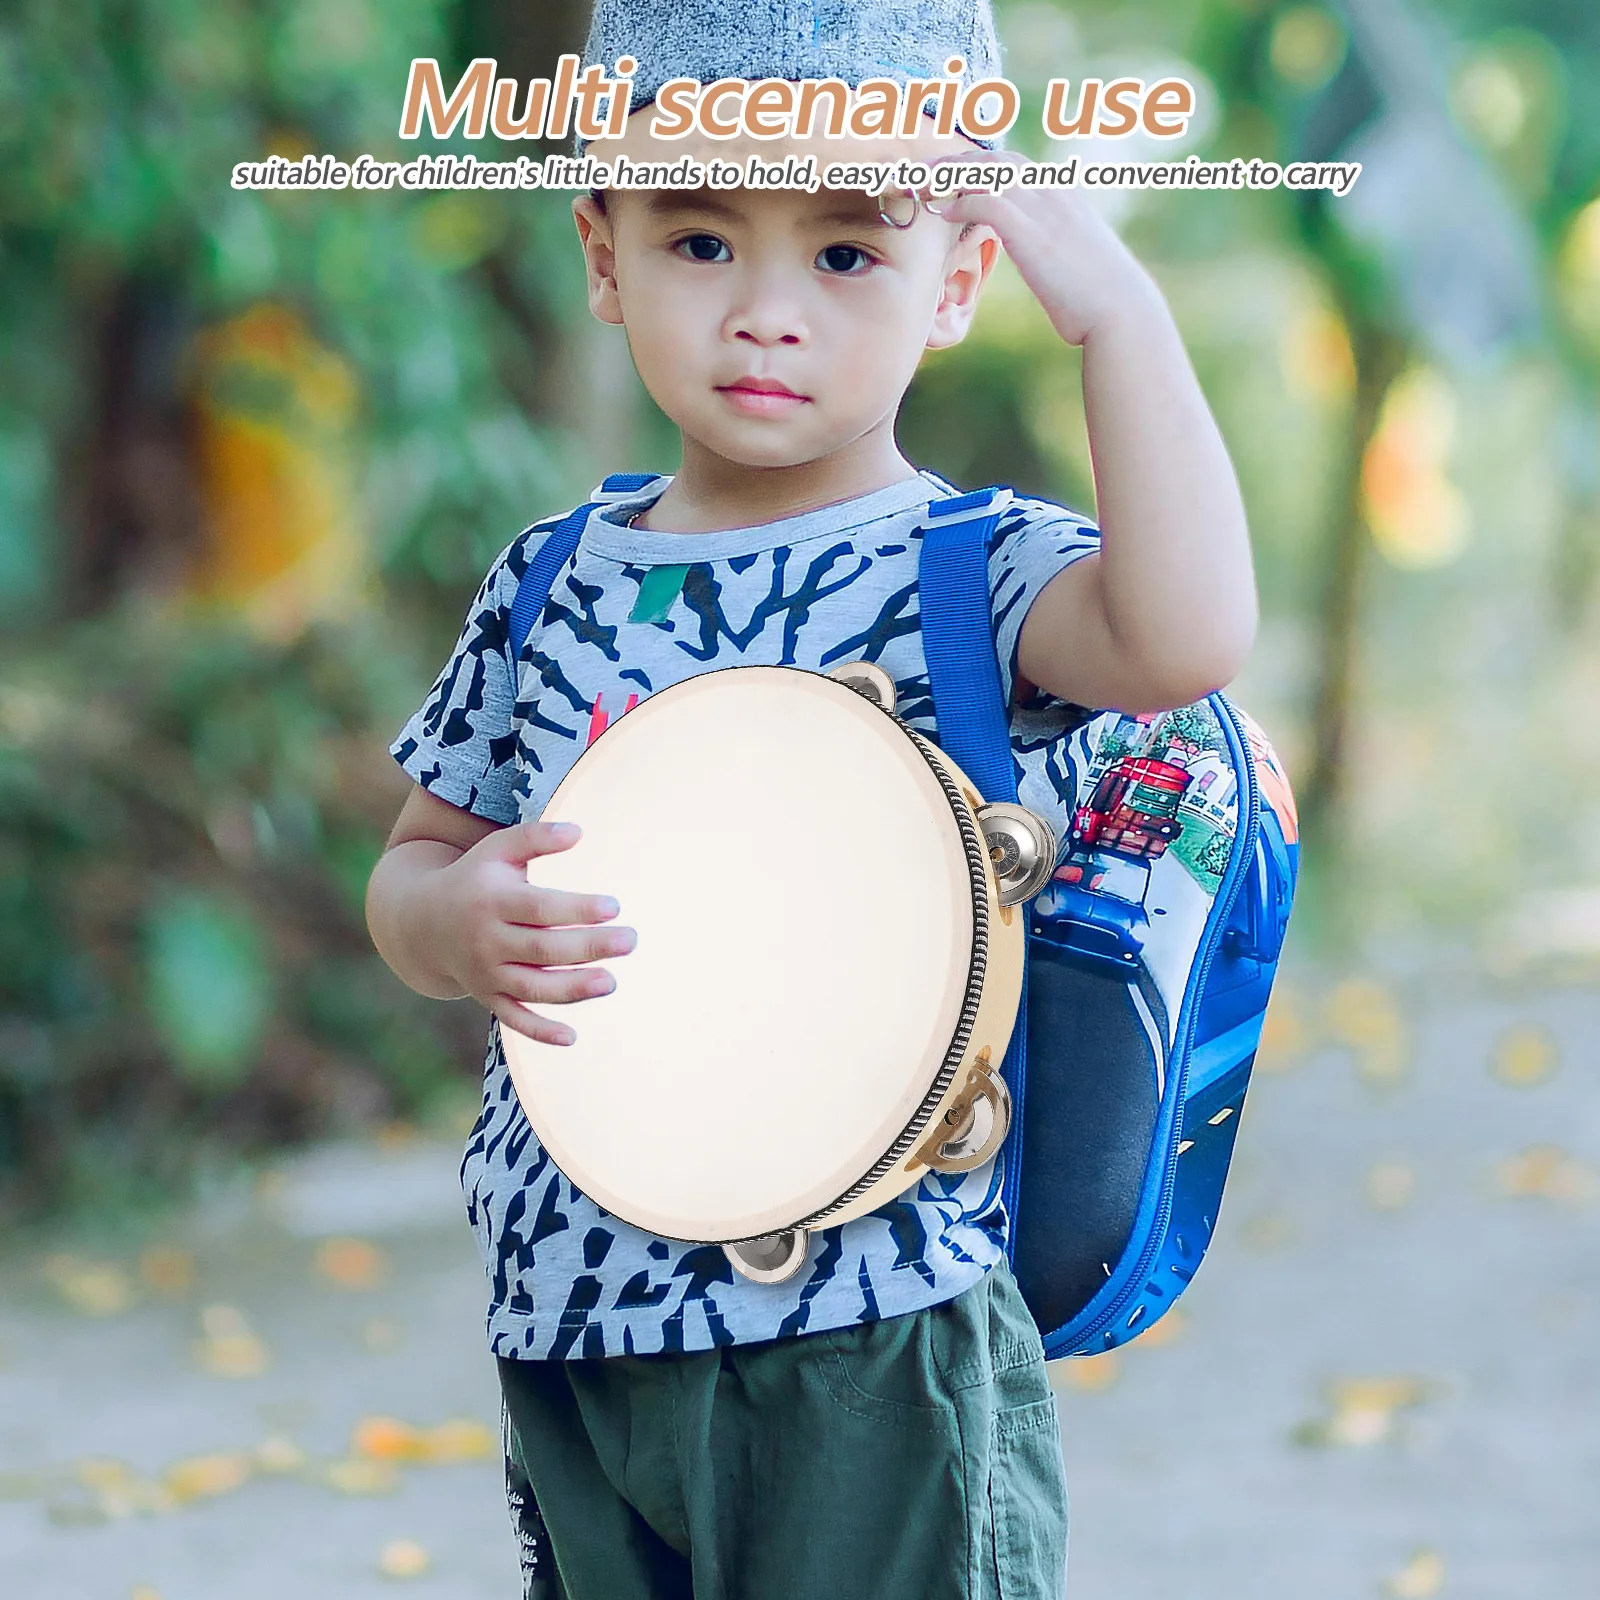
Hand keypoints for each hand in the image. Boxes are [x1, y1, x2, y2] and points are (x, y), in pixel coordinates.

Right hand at [421, 819, 635, 1047]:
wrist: (421, 920)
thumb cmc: (475, 877)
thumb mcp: (498, 849)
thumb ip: (535, 837)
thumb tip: (578, 831)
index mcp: (492, 901)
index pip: (540, 908)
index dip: (577, 908)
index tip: (614, 906)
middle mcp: (487, 940)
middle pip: (543, 948)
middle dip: (589, 947)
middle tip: (631, 940)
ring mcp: (486, 973)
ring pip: (532, 987)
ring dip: (572, 989)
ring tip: (611, 982)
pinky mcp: (487, 997)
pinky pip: (513, 1018)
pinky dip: (539, 1032)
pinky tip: (572, 1038)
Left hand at [931, 155, 1164, 346]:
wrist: (1121, 312)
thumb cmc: (1098, 296)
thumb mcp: (1075, 258)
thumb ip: (1055, 245)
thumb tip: (1045, 258)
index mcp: (1063, 194)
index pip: (1012, 164)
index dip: (976, 166)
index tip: (949, 177)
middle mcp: (1053, 192)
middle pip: (994, 159)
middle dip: (955, 162)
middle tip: (925, 174)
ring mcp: (1044, 208)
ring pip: (987, 171)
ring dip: (950, 176)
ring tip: (923, 187)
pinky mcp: (1032, 232)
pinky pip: (988, 202)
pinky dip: (961, 202)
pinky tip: (943, 212)